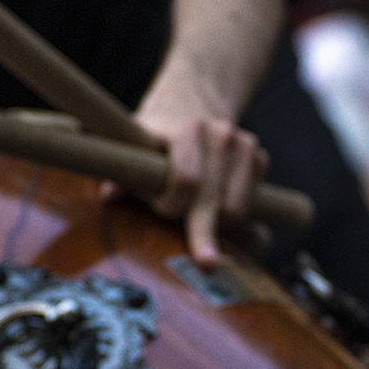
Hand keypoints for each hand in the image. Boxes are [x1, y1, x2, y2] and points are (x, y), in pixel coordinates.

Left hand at [133, 78, 268, 266]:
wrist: (191, 105)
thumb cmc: (155, 139)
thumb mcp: (133, 147)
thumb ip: (122, 171)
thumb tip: (109, 194)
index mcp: (187, 127)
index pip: (186, 179)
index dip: (172, 204)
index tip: (162, 212)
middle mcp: (220, 132)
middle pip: (213, 200)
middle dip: (204, 232)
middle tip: (207, 263)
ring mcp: (243, 144)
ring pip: (235, 208)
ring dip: (215, 222)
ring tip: (195, 213)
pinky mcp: (259, 157)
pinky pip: (251, 204)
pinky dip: (233, 215)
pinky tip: (216, 205)